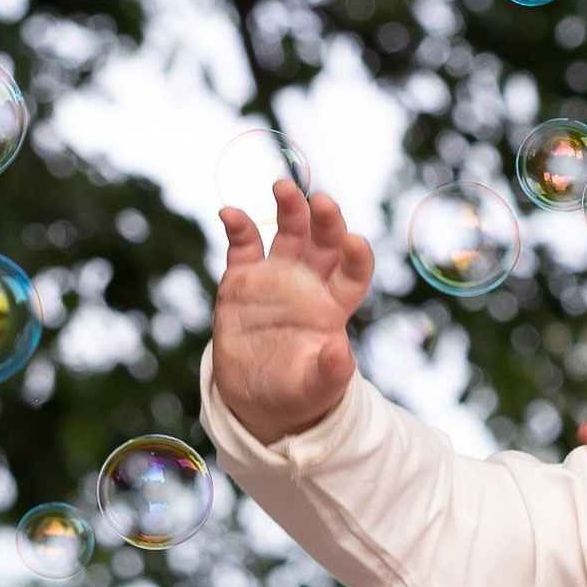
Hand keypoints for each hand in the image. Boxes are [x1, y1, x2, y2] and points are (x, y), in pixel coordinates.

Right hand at [210, 177, 373, 443]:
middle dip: (326, 219)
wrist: (255, 400)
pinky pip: (242, 246)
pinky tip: (230, 213)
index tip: (355, 241)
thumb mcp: (316, 388)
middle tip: (322, 200)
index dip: (357, 256)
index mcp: (333, 307)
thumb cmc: (297, 394)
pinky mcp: (242, 279)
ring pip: (288, 232)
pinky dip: (238, 226)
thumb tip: (342, 352)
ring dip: (289, 208)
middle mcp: (309, 284)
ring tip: (283, 186)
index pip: (353, 272)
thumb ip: (331, 371)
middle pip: (324, 242)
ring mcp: (275, 278)